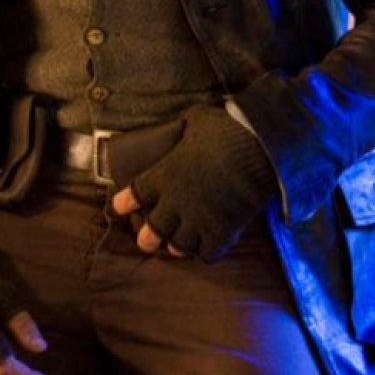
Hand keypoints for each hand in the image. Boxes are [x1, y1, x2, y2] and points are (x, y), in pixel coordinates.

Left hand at [111, 105, 276, 262]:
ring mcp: (197, 220)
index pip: (135, 193)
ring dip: (177, 246)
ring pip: (178, 247)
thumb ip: (184, 128)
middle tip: (146, 240)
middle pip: (152, 231)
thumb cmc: (224, 129)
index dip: (125, 202)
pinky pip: (207, 254)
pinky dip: (207, 251)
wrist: (256, 148)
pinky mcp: (221, 232)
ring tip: (177, 245)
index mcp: (164, 174)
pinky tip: (210, 245)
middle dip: (147, 238)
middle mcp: (175, 202)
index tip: (119, 206)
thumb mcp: (195, 120)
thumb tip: (185, 124)